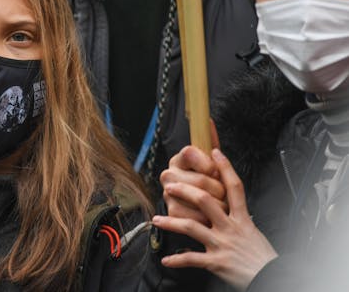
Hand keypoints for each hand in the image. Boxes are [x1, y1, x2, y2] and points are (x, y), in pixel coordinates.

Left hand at [153, 149, 277, 290]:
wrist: (272, 277)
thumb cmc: (262, 257)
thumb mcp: (253, 231)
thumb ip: (238, 218)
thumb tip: (226, 205)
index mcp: (242, 218)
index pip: (234, 187)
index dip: (225, 167)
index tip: (215, 152)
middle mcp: (230, 227)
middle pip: (205, 200)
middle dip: (185, 190)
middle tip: (169, 185)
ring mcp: (221, 243)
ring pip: (191, 226)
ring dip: (170, 222)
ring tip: (157, 220)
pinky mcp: (216, 262)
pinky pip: (191, 259)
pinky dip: (177, 260)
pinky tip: (166, 259)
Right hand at [161, 145, 226, 224]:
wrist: (200, 209)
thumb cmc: (209, 183)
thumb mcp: (210, 161)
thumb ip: (210, 142)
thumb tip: (208, 121)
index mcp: (178, 159)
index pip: (190, 152)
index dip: (208, 163)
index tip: (215, 170)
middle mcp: (169, 175)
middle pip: (200, 180)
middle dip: (219, 189)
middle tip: (223, 193)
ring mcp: (168, 194)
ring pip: (201, 200)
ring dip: (217, 206)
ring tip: (220, 206)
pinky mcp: (172, 212)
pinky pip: (198, 216)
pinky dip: (209, 219)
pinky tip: (210, 216)